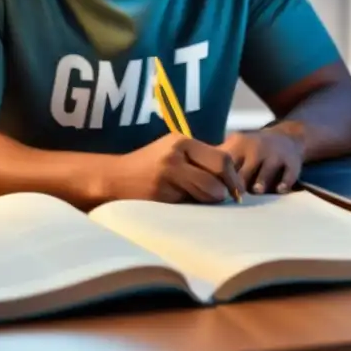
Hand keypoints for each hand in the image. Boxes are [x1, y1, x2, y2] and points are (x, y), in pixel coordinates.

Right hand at [110, 134, 246, 203]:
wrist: (113, 179)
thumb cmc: (148, 169)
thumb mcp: (173, 155)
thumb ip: (198, 162)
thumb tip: (231, 180)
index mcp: (182, 142)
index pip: (222, 158)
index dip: (234, 177)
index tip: (237, 190)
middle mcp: (176, 154)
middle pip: (218, 173)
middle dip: (227, 190)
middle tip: (228, 200)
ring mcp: (167, 174)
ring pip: (208, 191)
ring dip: (211, 201)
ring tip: (202, 203)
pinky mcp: (160, 193)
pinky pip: (190, 204)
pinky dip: (193, 208)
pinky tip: (185, 208)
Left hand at [220, 129, 304, 194]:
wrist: (287, 137)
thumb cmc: (252, 149)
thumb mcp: (235, 147)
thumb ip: (216, 162)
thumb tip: (191, 181)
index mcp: (238, 146)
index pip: (225, 164)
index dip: (218, 180)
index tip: (212, 195)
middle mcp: (256, 149)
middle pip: (245, 170)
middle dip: (238, 185)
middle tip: (231, 200)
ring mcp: (275, 155)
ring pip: (266, 170)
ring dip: (260, 181)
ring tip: (255, 191)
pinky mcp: (292, 163)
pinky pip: (288, 174)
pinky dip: (284, 182)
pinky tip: (279, 190)